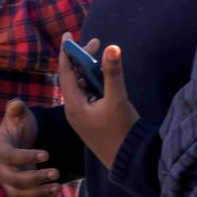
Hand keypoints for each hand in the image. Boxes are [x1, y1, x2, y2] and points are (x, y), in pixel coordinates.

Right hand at [0, 99, 60, 196]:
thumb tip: (16, 103)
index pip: (9, 157)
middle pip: (15, 180)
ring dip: (39, 193)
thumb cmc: (19, 126)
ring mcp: (7, 183)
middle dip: (36, 179)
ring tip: (58, 187)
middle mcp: (0, 170)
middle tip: (57, 173)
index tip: (47, 154)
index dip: (27, 157)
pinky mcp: (16, 192)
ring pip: (20, 194)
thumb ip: (16, 109)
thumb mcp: (18, 115)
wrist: (18, 142)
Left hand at [59, 34, 137, 168]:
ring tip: (100, 54)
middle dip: (82, 59)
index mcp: (74, 105)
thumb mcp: (118, 99)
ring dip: (89, 70)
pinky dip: (93, 82)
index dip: (67, 52)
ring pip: (81, 87)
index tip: (67, 35)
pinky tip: (103, 76)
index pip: (66, 72)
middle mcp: (74, 110)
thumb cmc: (122, 131)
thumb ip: (113, 73)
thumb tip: (112, 46)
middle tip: (95, 42)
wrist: (129, 161)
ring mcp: (82, 117)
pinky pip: (87, 95)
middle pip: (73, 78)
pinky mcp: (92, 121)